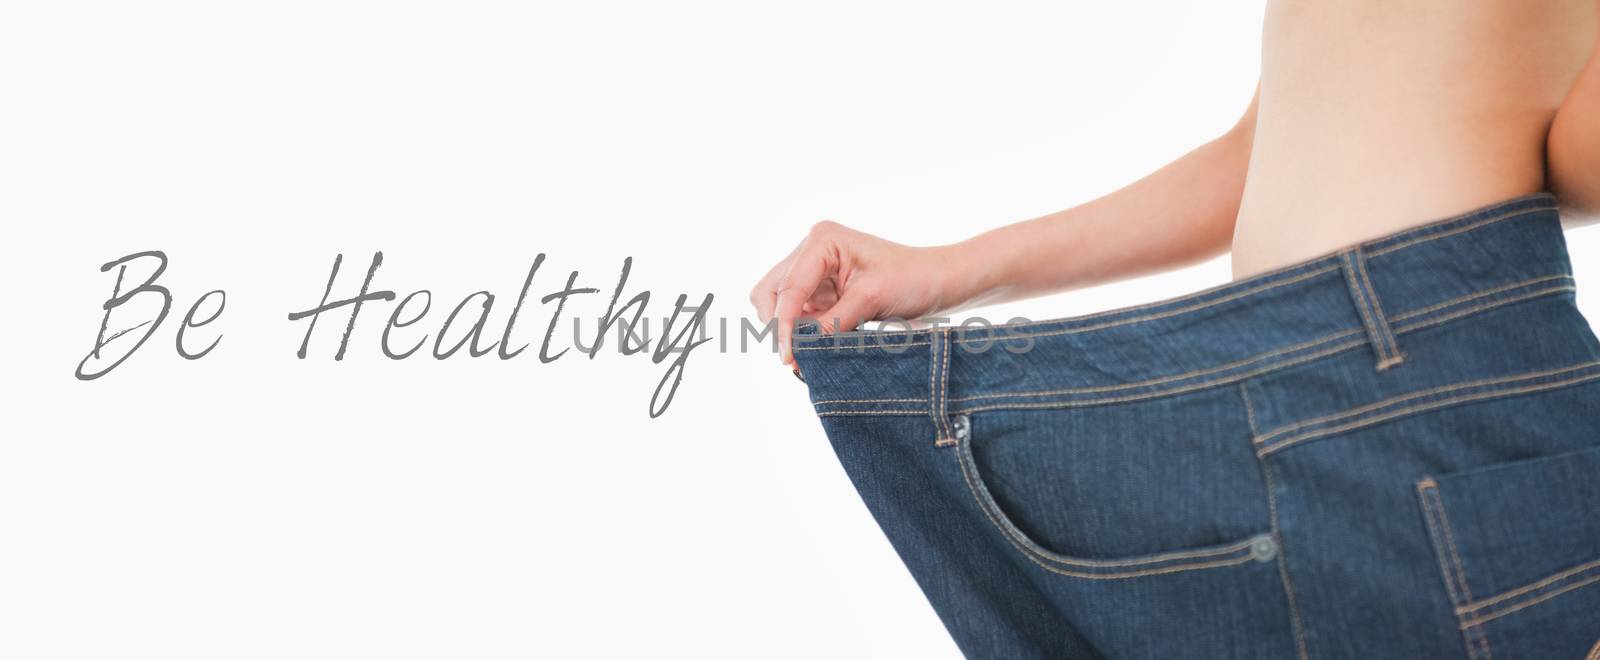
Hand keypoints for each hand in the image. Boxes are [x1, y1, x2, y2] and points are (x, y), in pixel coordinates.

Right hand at [751, 221, 966, 365]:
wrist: (940, 281)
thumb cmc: (912, 279)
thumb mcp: (869, 300)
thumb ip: (830, 324)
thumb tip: (799, 352)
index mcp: (822, 240)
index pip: (788, 288)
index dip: (783, 325)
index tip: (788, 358)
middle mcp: (812, 250)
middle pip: (770, 292)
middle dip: (777, 324)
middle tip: (794, 356)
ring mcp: (814, 271)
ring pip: (779, 304)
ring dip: (789, 329)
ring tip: (808, 352)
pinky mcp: (821, 290)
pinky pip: (798, 314)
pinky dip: (802, 332)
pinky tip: (816, 347)